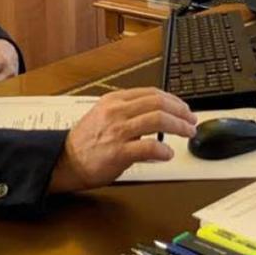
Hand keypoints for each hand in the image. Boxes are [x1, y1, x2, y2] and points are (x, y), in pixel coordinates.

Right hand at [48, 87, 196, 192]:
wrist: (64, 161)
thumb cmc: (85, 142)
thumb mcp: (104, 115)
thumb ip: (127, 111)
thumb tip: (155, 113)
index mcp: (114, 100)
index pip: (152, 93)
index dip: (173, 100)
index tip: (183, 108)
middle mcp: (117, 111)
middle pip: (159, 103)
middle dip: (181, 111)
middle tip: (191, 120)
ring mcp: (118, 131)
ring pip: (158, 119)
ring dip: (179, 126)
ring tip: (187, 133)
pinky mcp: (119, 152)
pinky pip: (149, 146)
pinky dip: (163, 149)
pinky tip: (168, 154)